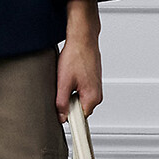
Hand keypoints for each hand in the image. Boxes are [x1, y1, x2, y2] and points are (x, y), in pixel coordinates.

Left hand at [57, 0, 102, 119]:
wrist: (83, 39)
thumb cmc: (76, 56)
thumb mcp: (63, 82)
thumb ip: (62, 103)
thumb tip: (61, 116)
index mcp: (92, 98)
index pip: (80, 119)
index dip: (68, 116)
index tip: (62, 115)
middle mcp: (97, 95)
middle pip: (79, 110)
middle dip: (68, 103)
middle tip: (62, 89)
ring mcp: (96, 88)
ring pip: (79, 100)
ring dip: (70, 94)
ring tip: (67, 80)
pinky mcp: (93, 82)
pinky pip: (81, 91)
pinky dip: (74, 86)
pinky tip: (70, 76)